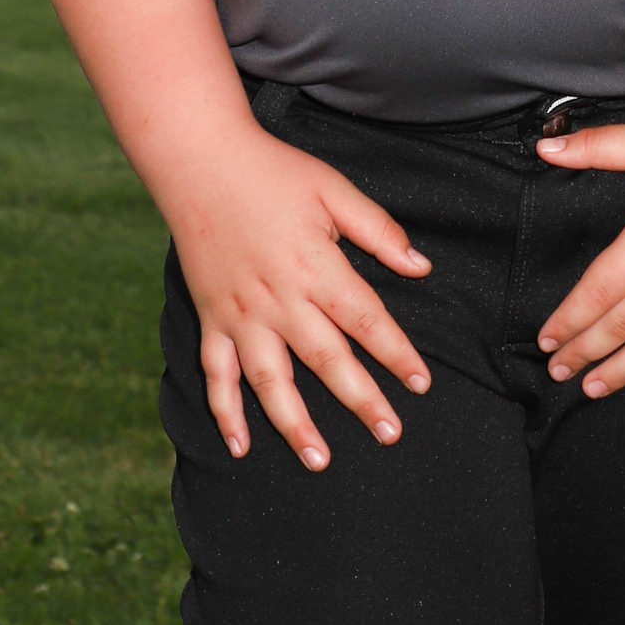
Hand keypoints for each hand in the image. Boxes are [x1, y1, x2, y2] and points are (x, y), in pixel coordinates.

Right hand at [167, 122, 432, 465]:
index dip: (396, 353)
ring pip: (271, 381)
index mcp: (315, 266)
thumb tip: (421, 267)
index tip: (421, 384)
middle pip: (327, 360)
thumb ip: (378, 231)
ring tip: (319, 460)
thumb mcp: (334, 190)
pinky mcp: (213, 318)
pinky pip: (216, 375)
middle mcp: (279, 299)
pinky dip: (225, 413)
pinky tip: (239, 446)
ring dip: (295, 425)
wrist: (203, 163)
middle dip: (361, 401)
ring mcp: (241, 314)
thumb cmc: (274, 173)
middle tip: (390, 435)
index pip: (366, 319)